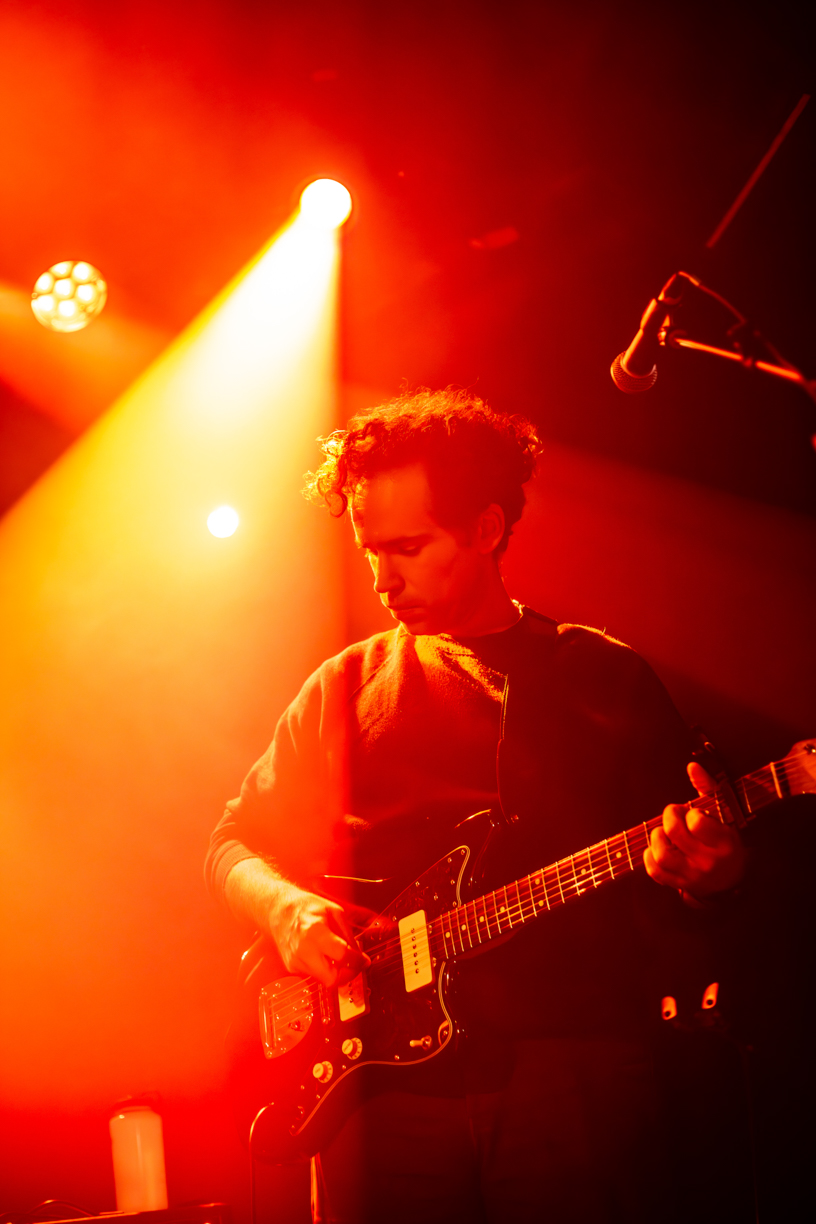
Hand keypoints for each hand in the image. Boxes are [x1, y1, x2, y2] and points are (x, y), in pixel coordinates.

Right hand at [268, 884, 369, 987]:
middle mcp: (303, 950)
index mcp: (315, 931)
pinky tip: (323, 955)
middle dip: (347, 975)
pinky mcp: (292, 967)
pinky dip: (323, 969)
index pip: (342, 955)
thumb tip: (360, 957)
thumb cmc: (306, 907)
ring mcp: (295, 961)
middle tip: (353, 966)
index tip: (363, 960)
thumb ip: (348, 936)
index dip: (357, 960)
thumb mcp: (334, 912)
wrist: (279, 910)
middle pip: (331, 978)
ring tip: (338, 957)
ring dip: (335, 973)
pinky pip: (314, 975)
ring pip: (323, 980)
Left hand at [644, 762, 746, 901]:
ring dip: (656, 837)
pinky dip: (649, 857)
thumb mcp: (724, 813)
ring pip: (662, 854)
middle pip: (674, 833)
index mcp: (724, 841)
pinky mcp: (679, 884)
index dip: (690, 812)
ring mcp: (692, 875)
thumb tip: (692, 766)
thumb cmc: (725, 839)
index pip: (697, 822)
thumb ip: (708, 787)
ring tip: (664, 833)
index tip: (693, 812)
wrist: (731, 878)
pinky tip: (656, 848)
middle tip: (674, 816)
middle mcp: (708, 861)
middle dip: (669, 816)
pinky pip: (655, 872)